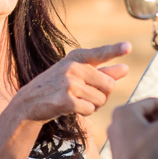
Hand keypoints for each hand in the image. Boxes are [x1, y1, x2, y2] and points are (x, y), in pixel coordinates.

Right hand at [12, 42, 130, 122]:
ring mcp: (69, 83)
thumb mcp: (77, 75)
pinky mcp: (66, 100)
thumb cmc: (57, 87)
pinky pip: (90, 109)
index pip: (100, 53)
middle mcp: (73, 67)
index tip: (128, 46)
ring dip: (93, 105)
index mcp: (76, 58)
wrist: (29, 103)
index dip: (115, 50)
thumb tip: (125, 69)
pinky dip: (85, 112)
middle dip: (103, 94)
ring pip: (101, 99)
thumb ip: (102, 72)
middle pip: (109, 85)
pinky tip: (72, 108)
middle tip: (86, 94)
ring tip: (76, 101)